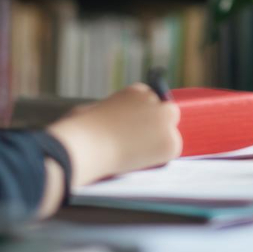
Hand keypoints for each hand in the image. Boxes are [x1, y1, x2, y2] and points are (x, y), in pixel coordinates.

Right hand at [49, 84, 181, 186]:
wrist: (85, 146)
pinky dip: (160, 159)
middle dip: (159, 126)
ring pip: (171, 133)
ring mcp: (164, 120)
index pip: (153, 101)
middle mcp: (154, 100)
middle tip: (144, 143)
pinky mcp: (170, 141)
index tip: (137, 129)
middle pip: (168, 113)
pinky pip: (172, 151)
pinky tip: (140, 160)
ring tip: (135, 154)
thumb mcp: (91, 109)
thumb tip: (102, 114)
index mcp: (136, 91)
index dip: (146, 117)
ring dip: (158, 143)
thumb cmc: (80, 130)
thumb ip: (106, 110)